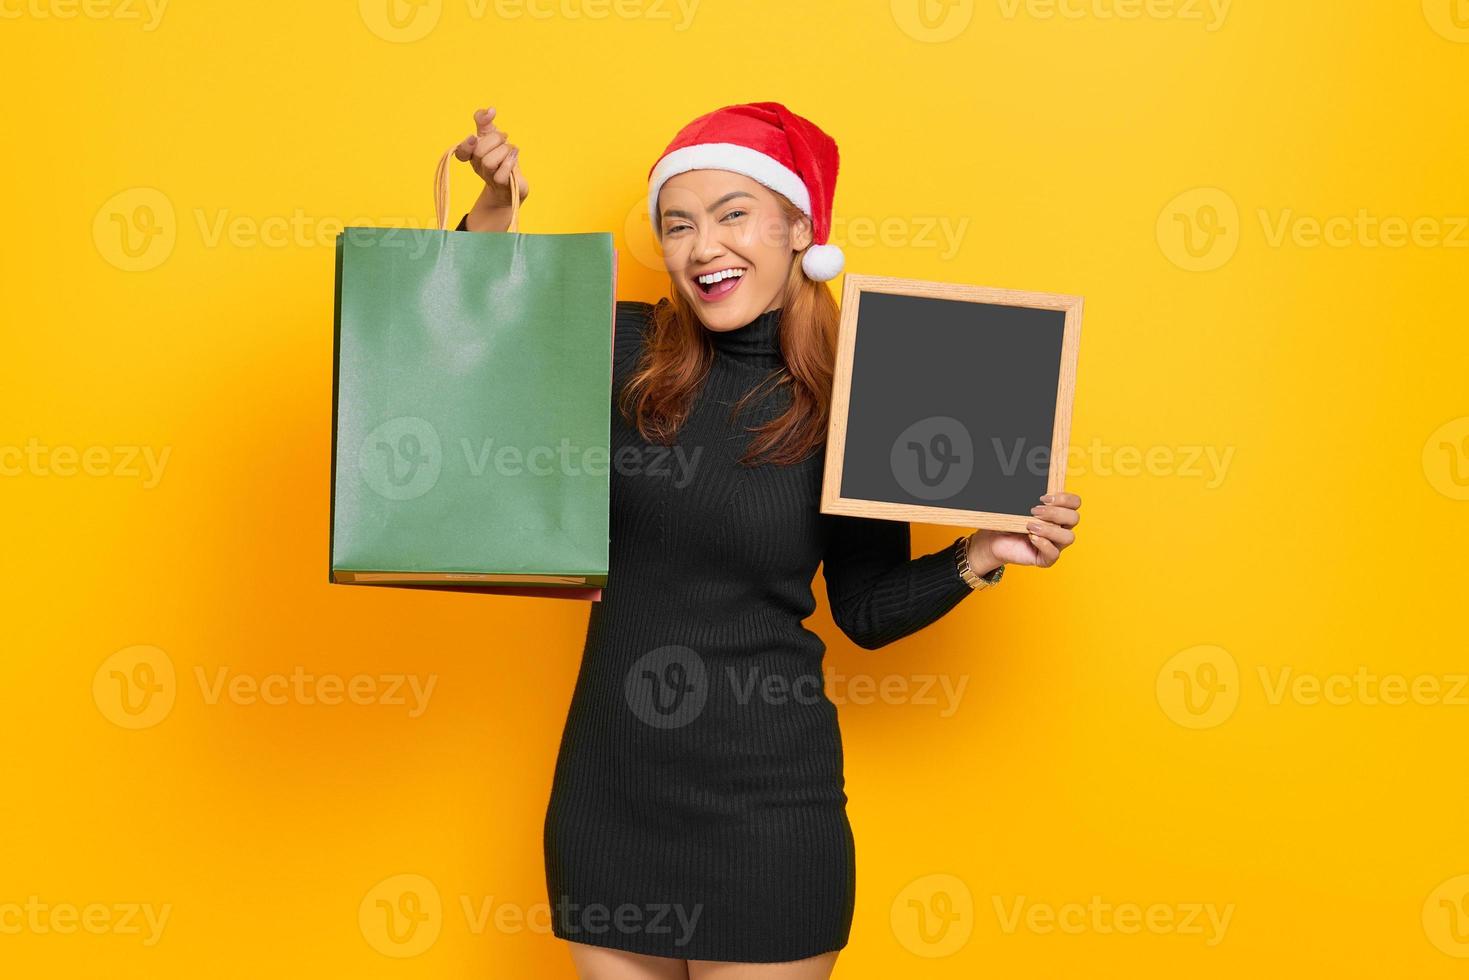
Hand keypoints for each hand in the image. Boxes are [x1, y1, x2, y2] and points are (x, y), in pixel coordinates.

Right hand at [454, 106, 528, 230]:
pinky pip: (502, 174)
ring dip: (504, 151)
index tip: (474, 136)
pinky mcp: (502, 185)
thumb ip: (485, 121)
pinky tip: (515, 156)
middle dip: (495, 139)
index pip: (461, 152)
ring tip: (511, 150)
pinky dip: (510, 161)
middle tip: (505, 138)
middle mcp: (478, 166)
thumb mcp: (492, 136)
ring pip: (489, 162)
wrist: (512, 184)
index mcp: (472, 154)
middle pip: (479, 150)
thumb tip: (490, 110)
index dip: (465, 144)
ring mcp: (489, 177)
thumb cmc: (501, 158)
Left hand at [968, 492, 1081, 570]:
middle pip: (1074, 518)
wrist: (993, 540)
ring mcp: (1055, 544)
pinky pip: (1054, 554)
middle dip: (1055, 512)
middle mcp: (1060, 528)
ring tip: (1030, 525)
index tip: (1044, 497)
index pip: (1075, 502)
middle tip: (1034, 510)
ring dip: (1050, 529)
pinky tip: (1031, 537)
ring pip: (1068, 537)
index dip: (1065, 498)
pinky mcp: (1046, 559)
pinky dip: (1043, 544)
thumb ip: (1025, 493)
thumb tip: (1023, 477)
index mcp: (1058, 512)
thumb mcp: (1016, 504)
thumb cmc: (1007, 520)